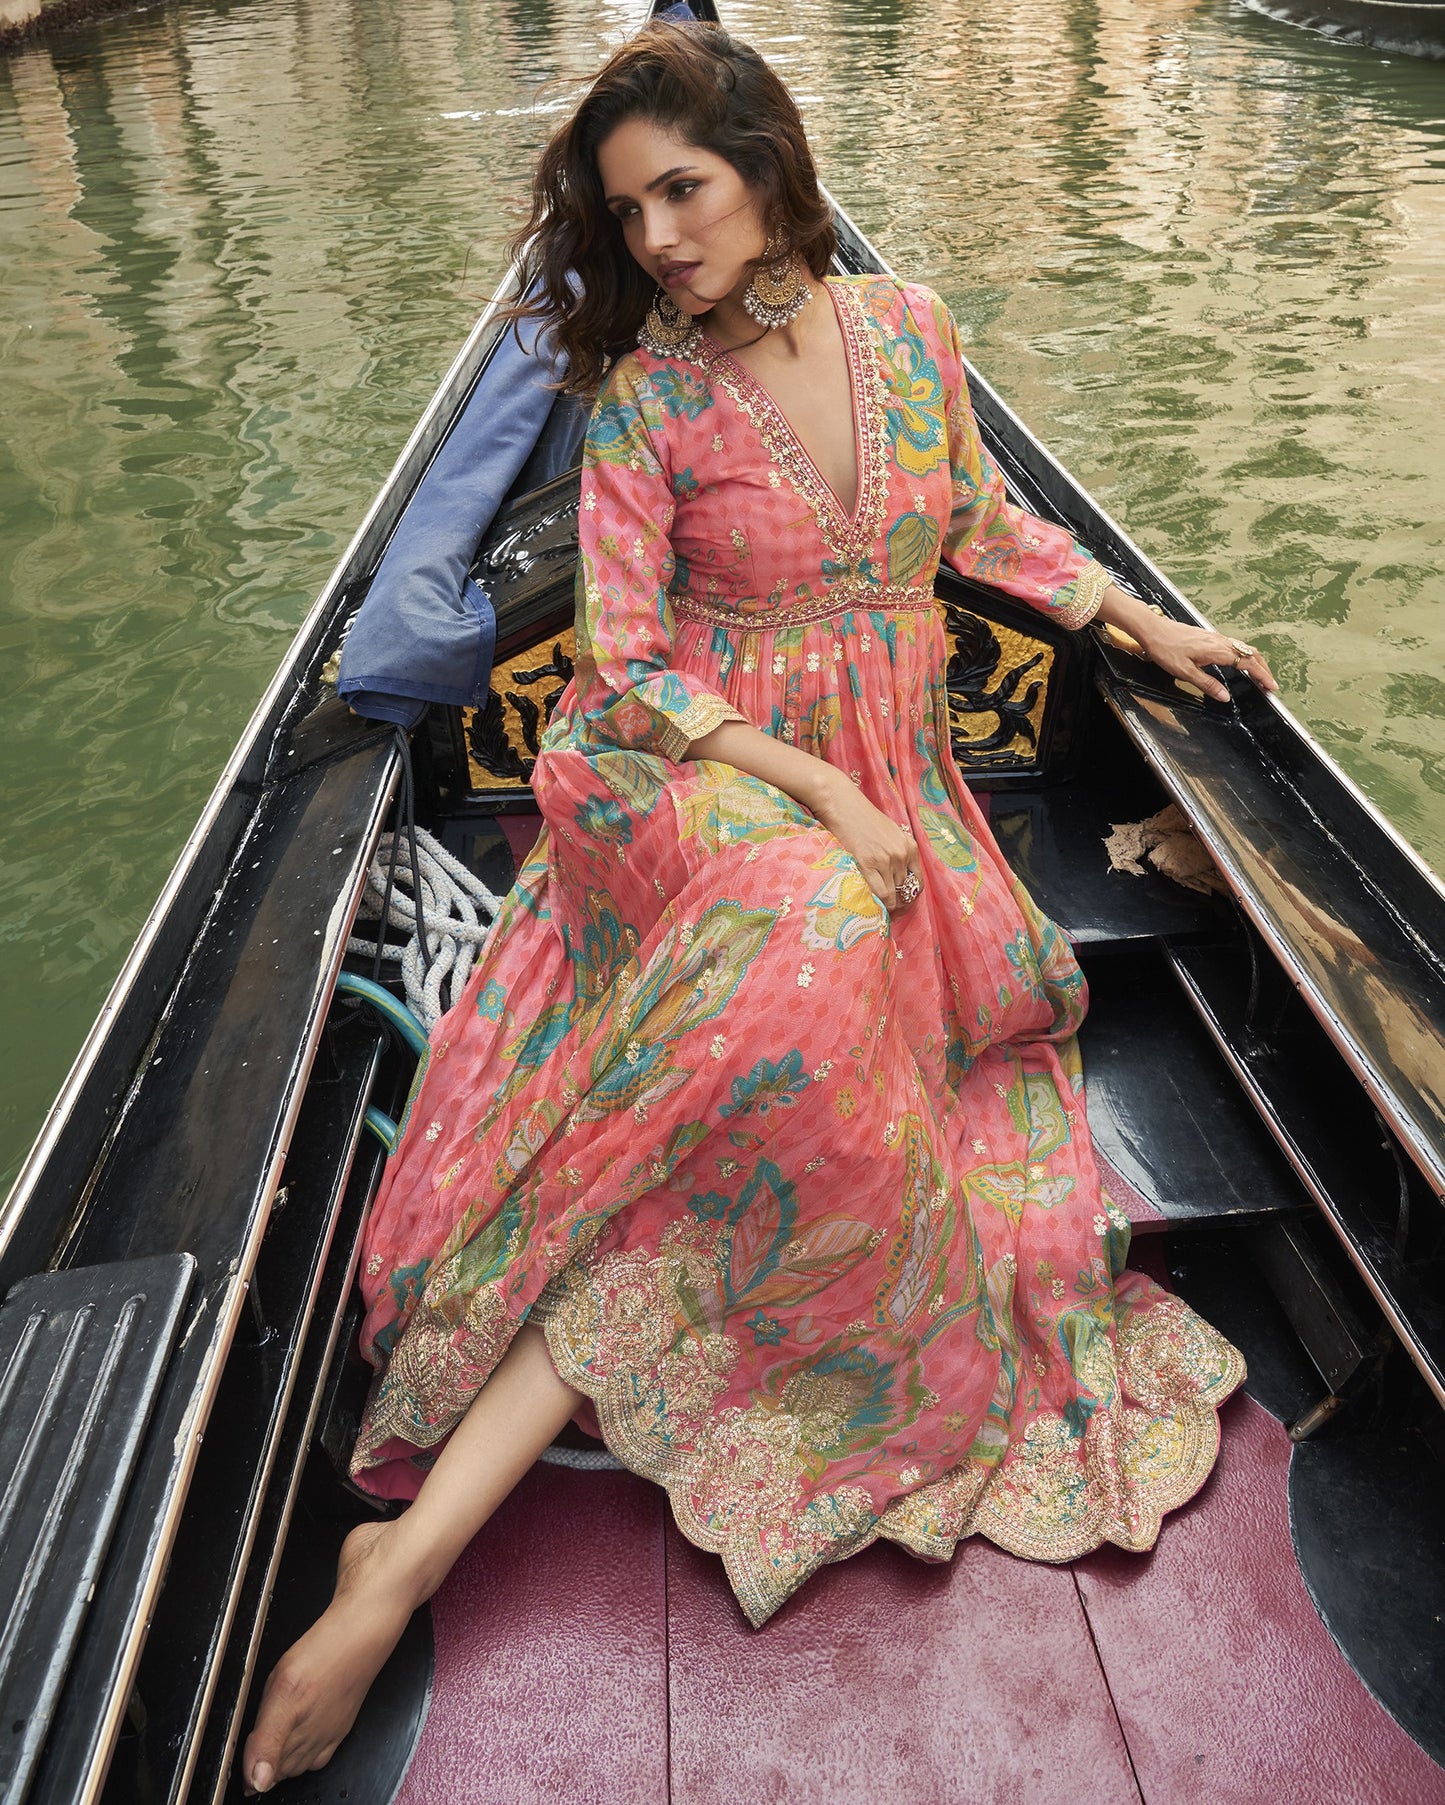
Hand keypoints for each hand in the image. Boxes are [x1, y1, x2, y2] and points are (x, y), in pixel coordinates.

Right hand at [810, 770, 923, 912]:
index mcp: (910, 847)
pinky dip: (878, 904)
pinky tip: (872, 908)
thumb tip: (894, 880)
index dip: (910, 899)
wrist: (843, 805)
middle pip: (905, 892)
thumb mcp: (889, 834)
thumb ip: (895, 854)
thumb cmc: (861, 818)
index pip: (918, 883)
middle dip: (897, 906)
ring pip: (893, 896)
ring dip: (886, 907)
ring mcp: (887, 859)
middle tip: (886, 914)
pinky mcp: (869, 863)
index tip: (901, 907)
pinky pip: (880, 893)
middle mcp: (902, 854)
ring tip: (877, 912)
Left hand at [1136, 615, 1278, 703]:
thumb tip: (1224, 696)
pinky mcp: (1210, 637)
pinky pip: (1235, 646)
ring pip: (1244, 648)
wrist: (1154, 629)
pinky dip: (1245, 655)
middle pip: (1251, 654)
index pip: (1248, 663)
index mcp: (1218, 650)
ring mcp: (1216, 637)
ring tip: (1260, 676)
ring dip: (1255, 662)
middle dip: (1264, 669)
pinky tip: (1241, 663)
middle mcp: (1221, 641)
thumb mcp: (1185, 672)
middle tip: (1270, 685)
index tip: (1271, 687)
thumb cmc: (1166, 649)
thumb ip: (1207, 684)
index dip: (1262, 676)